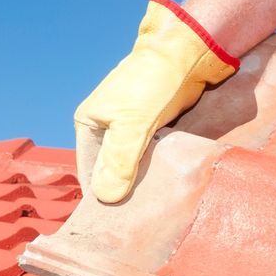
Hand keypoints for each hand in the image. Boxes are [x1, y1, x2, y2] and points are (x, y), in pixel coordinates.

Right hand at [74, 0, 238, 202]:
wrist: (188, 52)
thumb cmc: (154, 82)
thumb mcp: (133, 124)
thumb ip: (119, 161)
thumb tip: (106, 198)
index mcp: (89, 123)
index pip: (88, 172)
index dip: (100, 196)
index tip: (116, 222)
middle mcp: (105, 127)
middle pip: (108, 171)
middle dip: (121, 192)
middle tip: (138, 218)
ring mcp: (128, 128)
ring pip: (130, 166)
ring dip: (139, 184)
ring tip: (151, 207)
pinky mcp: (151, 128)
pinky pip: (148, 157)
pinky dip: (154, 171)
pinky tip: (163, 187)